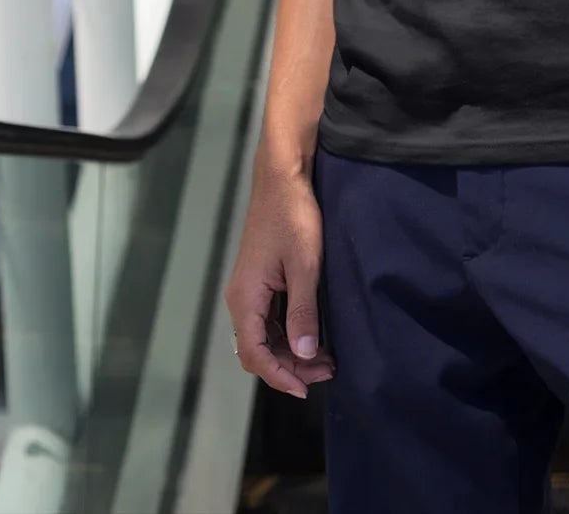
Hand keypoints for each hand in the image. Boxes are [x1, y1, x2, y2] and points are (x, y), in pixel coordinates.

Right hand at [224, 157, 336, 397]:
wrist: (283, 178)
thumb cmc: (294, 217)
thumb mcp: (305, 266)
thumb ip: (303, 311)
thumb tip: (304, 353)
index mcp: (245, 298)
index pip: (255, 355)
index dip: (279, 377)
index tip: (306, 389)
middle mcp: (241, 298)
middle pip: (258, 350)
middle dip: (290, 367)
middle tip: (326, 372)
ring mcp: (249, 289)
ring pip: (265, 336)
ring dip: (291, 352)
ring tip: (325, 359)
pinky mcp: (260, 280)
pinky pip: (269, 320)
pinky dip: (289, 333)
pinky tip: (312, 335)